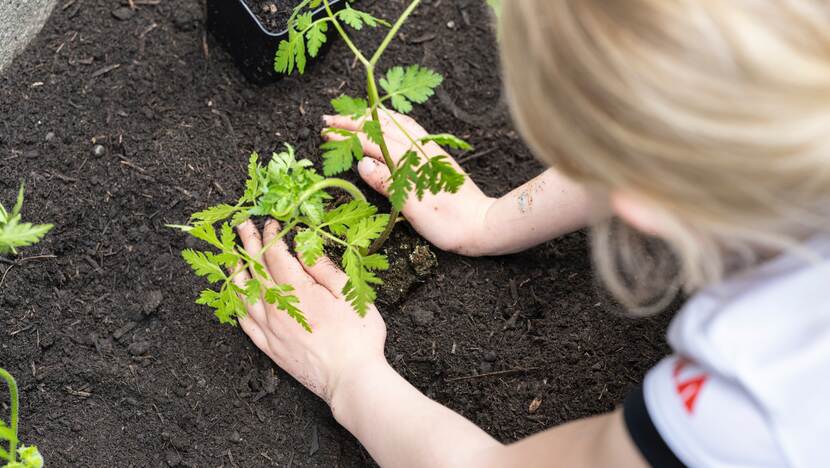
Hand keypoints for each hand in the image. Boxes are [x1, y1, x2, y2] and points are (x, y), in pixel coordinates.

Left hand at [233, 220, 387, 403]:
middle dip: (249, 243)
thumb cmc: (358, 336)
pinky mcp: (269, 347)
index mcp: (297, 290)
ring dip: (236, 270)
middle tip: (242, 225)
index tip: (273, 223)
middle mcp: (276, 307)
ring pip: (243, 293)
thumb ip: (323, 267)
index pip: (276, 254)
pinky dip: (237, 303)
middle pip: (256, 268)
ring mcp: (269, 329)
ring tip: (232, 255)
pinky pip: (244, 321)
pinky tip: (236, 295)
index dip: (272, 235)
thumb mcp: (349, 293)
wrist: (350, 379)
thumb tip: (304, 246)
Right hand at [323, 111, 495, 255]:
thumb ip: (388, 182)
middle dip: (353, 121)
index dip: (347, 136)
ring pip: (395, 123)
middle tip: (328, 119)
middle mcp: (420, 149)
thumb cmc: (449, 222)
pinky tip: (387, 123)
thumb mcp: (414, 208)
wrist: (482, 225)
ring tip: (352, 114)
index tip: (326, 132)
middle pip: (381, 127)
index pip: (373, 141)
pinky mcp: (436, 155)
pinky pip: (408, 128)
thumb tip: (362, 162)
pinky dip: (391, 121)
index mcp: (411, 161)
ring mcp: (429, 150)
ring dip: (371, 117)